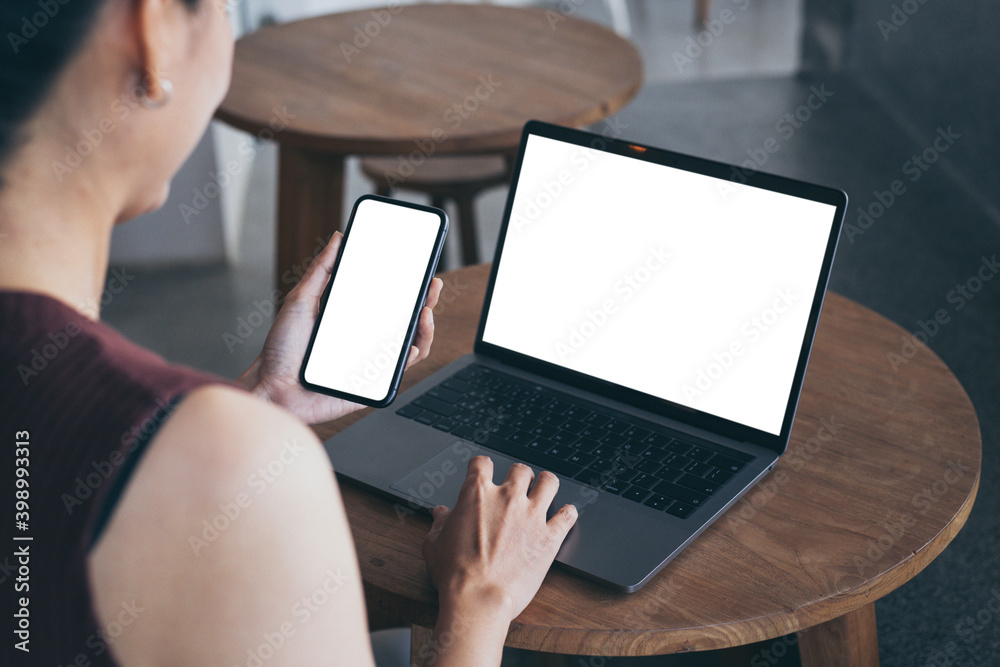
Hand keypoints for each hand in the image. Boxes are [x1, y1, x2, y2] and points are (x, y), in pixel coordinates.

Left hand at [237, 232, 443, 424]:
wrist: (271, 385)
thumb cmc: (281, 349)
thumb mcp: (301, 299)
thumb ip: (321, 269)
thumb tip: (339, 239)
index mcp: (352, 319)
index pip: (388, 301)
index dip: (407, 286)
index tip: (419, 268)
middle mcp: (365, 340)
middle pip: (406, 320)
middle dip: (425, 301)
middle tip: (431, 285)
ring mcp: (370, 362)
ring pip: (410, 344)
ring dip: (425, 327)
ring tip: (424, 311)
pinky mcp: (370, 384)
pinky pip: (399, 371)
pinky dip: (412, 355)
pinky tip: (412, 342)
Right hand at [422, 457, 578, 626]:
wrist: (478, 600)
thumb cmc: (455, 575)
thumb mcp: (434, 545)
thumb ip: (439, 523)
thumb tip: (440, 513)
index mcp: (477, 495)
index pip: (482, 464)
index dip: (481, 466)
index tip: (483, 471)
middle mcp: (507, 498)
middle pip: (520, 470)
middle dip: (518, 476)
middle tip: (517, 487)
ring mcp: (531, 516)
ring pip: (549, 483)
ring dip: (546, 484)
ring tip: (544, 490)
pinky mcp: (549, 537)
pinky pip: (567, 516)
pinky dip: (568, 514)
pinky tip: (565, 515)